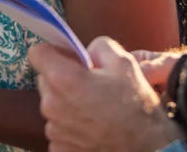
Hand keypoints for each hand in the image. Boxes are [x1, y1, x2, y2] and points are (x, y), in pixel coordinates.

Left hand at [29, 37, 184, 151]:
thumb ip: (97, 45)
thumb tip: (85, 51)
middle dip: (61, 77)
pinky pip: (58, 127)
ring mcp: (54, 131)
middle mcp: (52, 106)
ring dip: (66, 102)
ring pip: (52, 104)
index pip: (37, 53)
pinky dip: (70, 125)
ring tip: (93, 108)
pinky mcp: (59, 149)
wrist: (149, 149)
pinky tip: (92, 126)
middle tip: (88, 83)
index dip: (54, 51)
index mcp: (64, 79)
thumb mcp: (123, 61)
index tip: (69, 57)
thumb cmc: (136, 106)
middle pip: (44, 79)